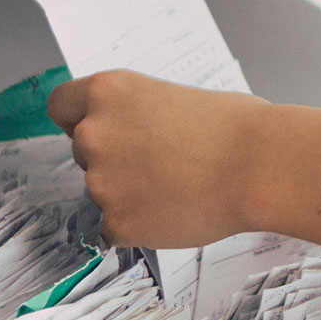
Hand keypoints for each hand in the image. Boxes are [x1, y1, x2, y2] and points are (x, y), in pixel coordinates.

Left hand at [47, 69, 270, 248]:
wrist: (260, 166)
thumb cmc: (235, 127)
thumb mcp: (172, 95)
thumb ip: (135, 112)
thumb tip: (129, 130)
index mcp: (108, 92)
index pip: (60, 105)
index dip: (78, 119)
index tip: (98, 128)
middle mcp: (94, 133)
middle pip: (83, 151)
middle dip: (114, 159)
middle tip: (160, 162)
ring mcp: (101, 182)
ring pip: (102, 192)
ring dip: (129, 193)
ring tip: (177, 186)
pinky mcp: (117, 222)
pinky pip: (116, 227)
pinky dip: (140, 225)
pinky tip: (175, 210)